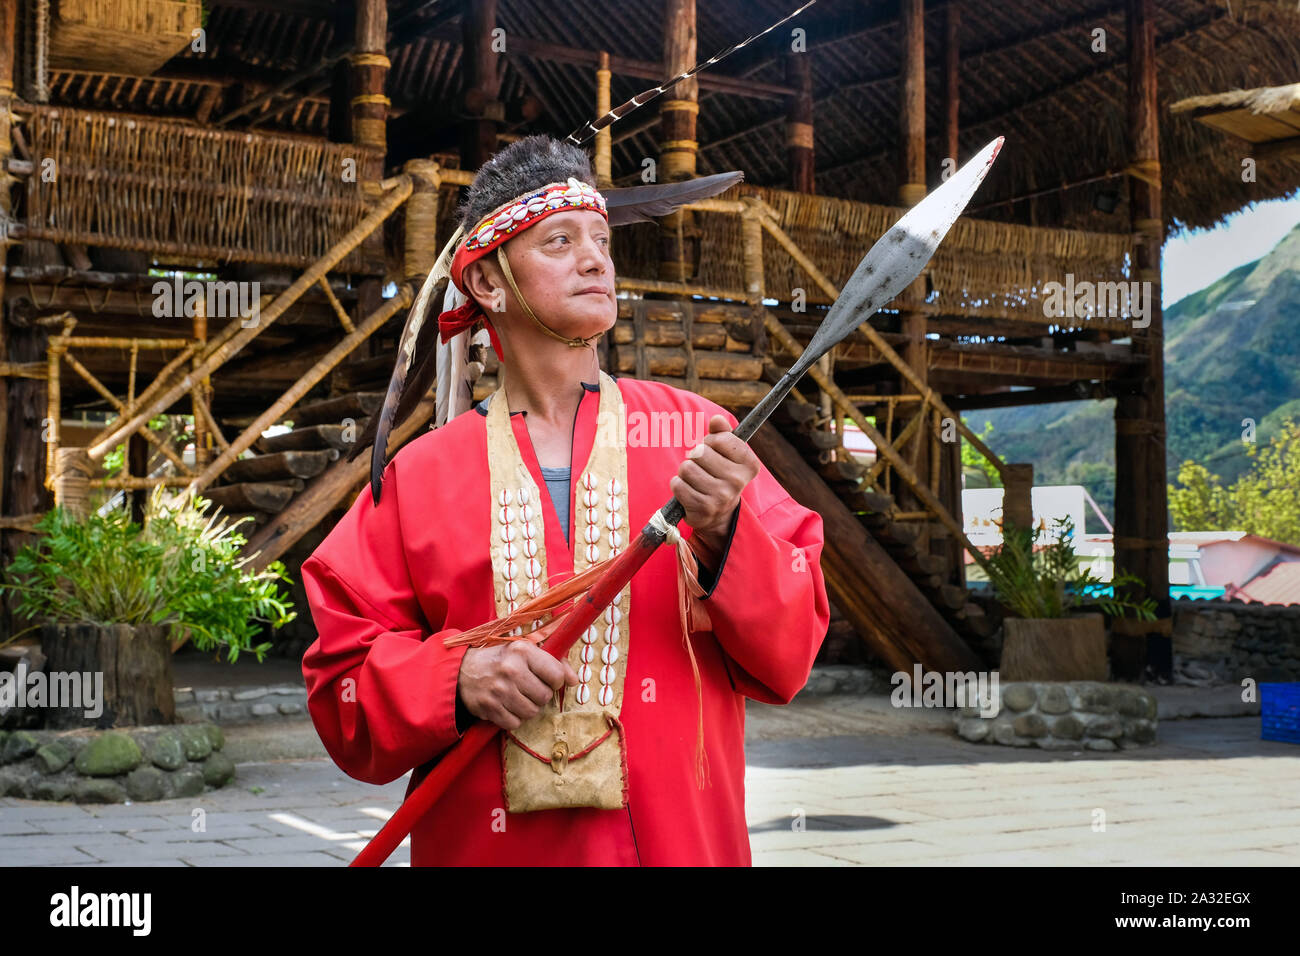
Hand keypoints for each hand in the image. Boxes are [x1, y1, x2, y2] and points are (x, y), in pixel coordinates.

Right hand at [457, 642, 578, 730]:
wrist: (462, 670)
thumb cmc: (500, 660)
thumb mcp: (524, 651)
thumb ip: (553, 662)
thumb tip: (575, 680)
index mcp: (522, 651)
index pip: (556, 675)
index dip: (556, 681)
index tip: (547, 679)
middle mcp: (511, 670)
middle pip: (545, 697)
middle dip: (540, 695)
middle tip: (528, 688)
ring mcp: (499, 690)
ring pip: (532, 712)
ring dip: (528, 708)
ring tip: (517, 697)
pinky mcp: (489, 708)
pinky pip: (515, 723)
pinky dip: (513, 718)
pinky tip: (506, 706)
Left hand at [670, 414, 759, 557]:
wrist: (719, 514)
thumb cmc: (720, 475)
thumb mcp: (726, 453)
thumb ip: (722, 433)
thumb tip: (717, 420)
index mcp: (749, 464)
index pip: (720, 439)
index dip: (710, 441)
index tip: (714, 450)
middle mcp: (738, 481)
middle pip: (700, 452)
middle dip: (695, 457)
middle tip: (702, 467)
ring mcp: (721, 496)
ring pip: (687, 468)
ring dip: (685, 471)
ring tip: (695, 479)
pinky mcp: (703, 509)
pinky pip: (678, 485)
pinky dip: (678, 485)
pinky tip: (688, 491)